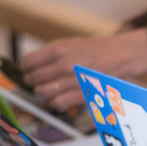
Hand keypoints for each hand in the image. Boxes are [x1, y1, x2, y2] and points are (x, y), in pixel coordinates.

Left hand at [20, 29, 146, 109]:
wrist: (121, 55)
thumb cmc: (97, 49)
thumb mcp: (71, 43)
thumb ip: (52, 53)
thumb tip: (32, 63)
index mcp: (58, 49)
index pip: (28, 62)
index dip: (25, 67)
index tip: (27, 70)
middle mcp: (63, 65)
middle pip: (33, 78)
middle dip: (32, 81)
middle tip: (36, 81)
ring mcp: (72, 81)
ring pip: (43, 92)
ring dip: (42, 92)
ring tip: (48, 89)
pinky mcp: (81, 94)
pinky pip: (57, 102)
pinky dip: (54, 102)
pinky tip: (58, 97)